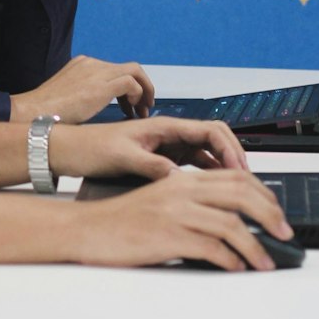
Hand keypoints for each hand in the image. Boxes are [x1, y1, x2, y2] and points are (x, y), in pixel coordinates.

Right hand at [9, 54, 154, 124]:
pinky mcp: (101, 85)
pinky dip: (138, 96)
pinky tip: (132, 111)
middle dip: (141, 87)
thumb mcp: (66, 98)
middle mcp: (91, 64)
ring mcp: (97, 71)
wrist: (32, 113)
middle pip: (128, 67)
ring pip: (135, 71)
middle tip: (143, 106)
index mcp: (82, 64)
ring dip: (144, 91)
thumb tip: (92, 108)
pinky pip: (132, 83)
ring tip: (144, 110)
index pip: (114, 69)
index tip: (129, 104)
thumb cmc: (44, 112)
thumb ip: (82, 96)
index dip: (127, 87)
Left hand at [49, 115, 248, 181]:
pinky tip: (213, 192)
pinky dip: (208, 174)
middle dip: (234, 157)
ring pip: (207, 152)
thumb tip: (177, 178)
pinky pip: (194, 163)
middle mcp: (170, 133)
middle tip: (247, 183)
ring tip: (236, 191)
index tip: (240, 170)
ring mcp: (168, 145)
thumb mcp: (123, 157)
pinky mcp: (162, 158)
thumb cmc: (93, 148)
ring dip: (223, 167)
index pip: (211, 130)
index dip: (231, 149)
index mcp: (164, 126)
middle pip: (215, 139)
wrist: (71, 151)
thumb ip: (152, 166)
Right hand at [73, 170, 293, 271]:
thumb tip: (229, 222)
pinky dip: (230, 260)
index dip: (264, 193)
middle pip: (240, 194)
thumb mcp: (160, 203)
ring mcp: (174, 213)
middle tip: (285, 234)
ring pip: (231, 224)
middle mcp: (181, 191)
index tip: (277, 212)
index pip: (235, 177)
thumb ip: (192, 205)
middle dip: (270, 215)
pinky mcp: (167, 236)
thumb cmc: (122, 221)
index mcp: (182, 180)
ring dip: (255, 246)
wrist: (87, 229)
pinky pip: (210, 247)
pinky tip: (236, 268)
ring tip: (266, 261)